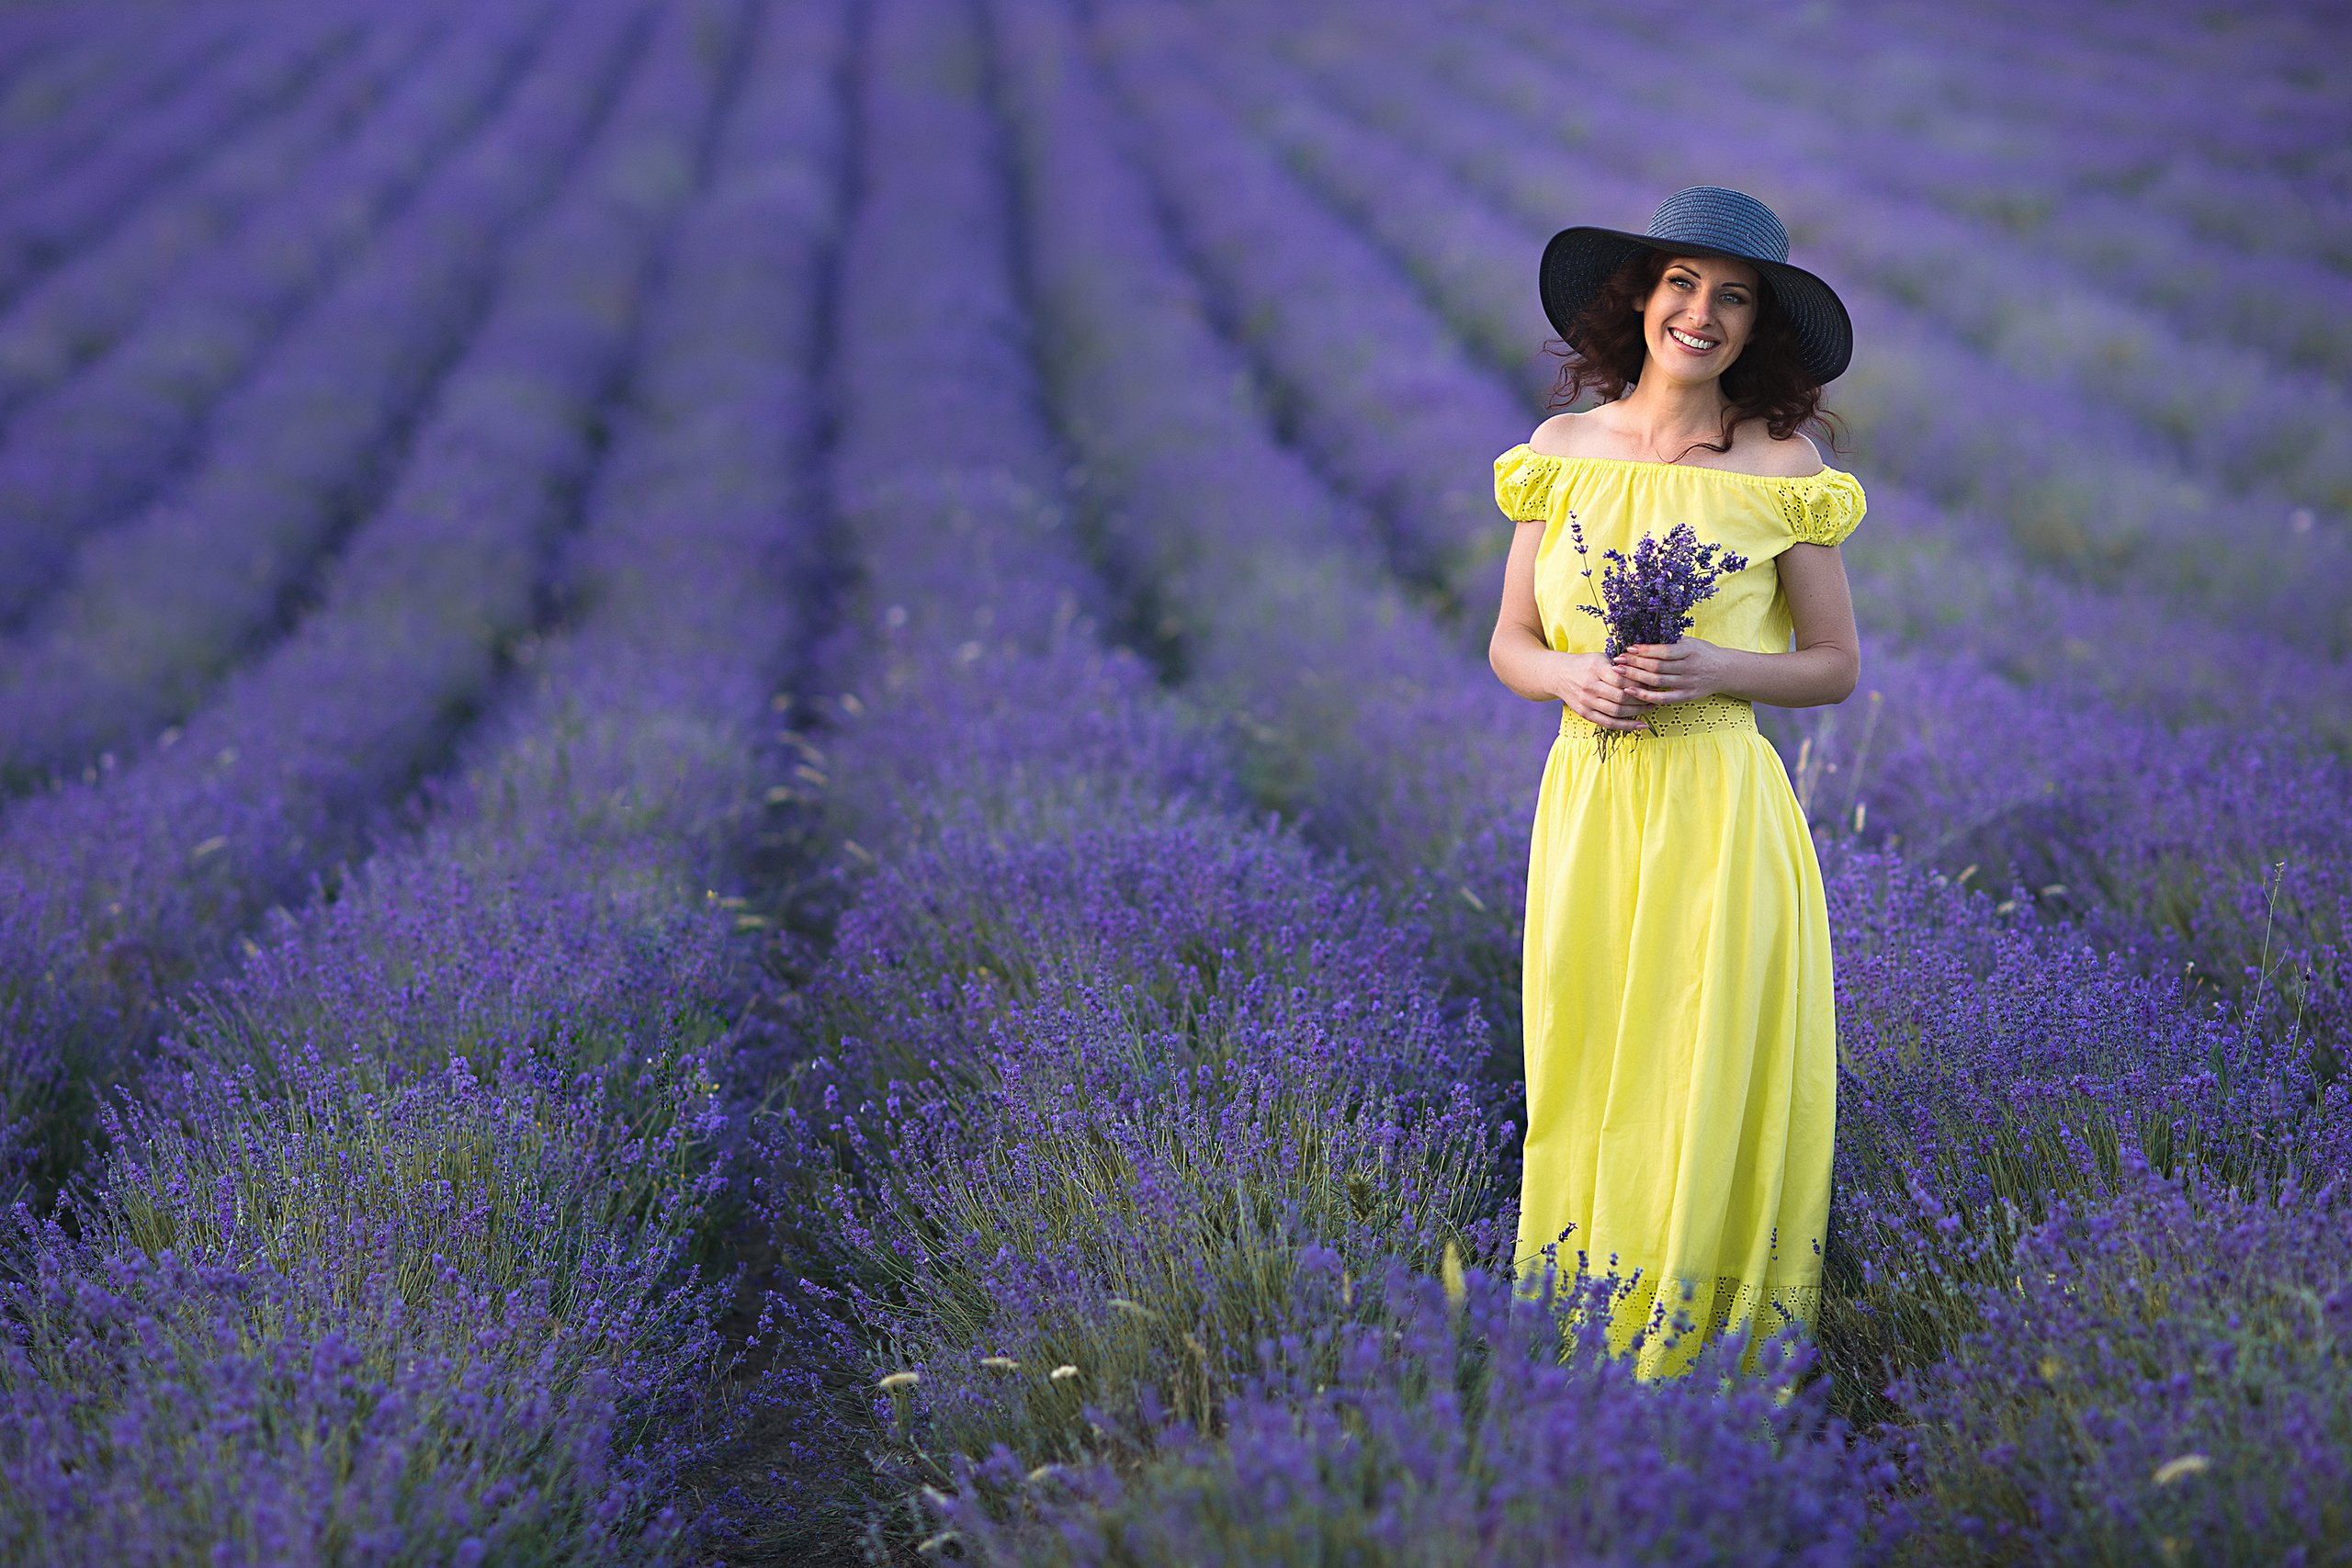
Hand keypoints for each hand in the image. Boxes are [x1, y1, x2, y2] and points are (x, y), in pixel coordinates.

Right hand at [1553, 651, 1652, 731]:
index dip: (1640, 682)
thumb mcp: (1600, 657)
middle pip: (1621, 697)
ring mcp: (1586, 702)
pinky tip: (1641, 725)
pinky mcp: (1585, 714)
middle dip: (1642, 698)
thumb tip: (1646, 673)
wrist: (1558, 675)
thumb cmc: (1584, 664)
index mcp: (1595, 668)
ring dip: (1638, 711)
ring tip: (1652, 707)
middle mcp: (1590, 686)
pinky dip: (1627, 726)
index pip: (1622, 678)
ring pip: (1617, 711)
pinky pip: (1609, 723)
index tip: (1653, 681)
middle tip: (1656, 696)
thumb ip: (1620, 664)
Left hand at [1614, 638, 1730, 706]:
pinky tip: (1630, 691)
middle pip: (1657, 667)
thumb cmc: (1703, 652)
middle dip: (1635, 663)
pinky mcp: (1687, 696)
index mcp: (1690, 650)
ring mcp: (1688, 683)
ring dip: (1635, 677)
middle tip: (1618, 660)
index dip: (1645, 650)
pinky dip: (1645, 695)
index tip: (1629, 647)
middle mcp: (1690, 667)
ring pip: (1657, 681)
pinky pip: (1663, 698)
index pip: (1664, 651)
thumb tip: (1643, 633)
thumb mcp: (1690, 641)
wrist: (1725, 671)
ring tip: (1619, 672)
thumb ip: (1670, 640)